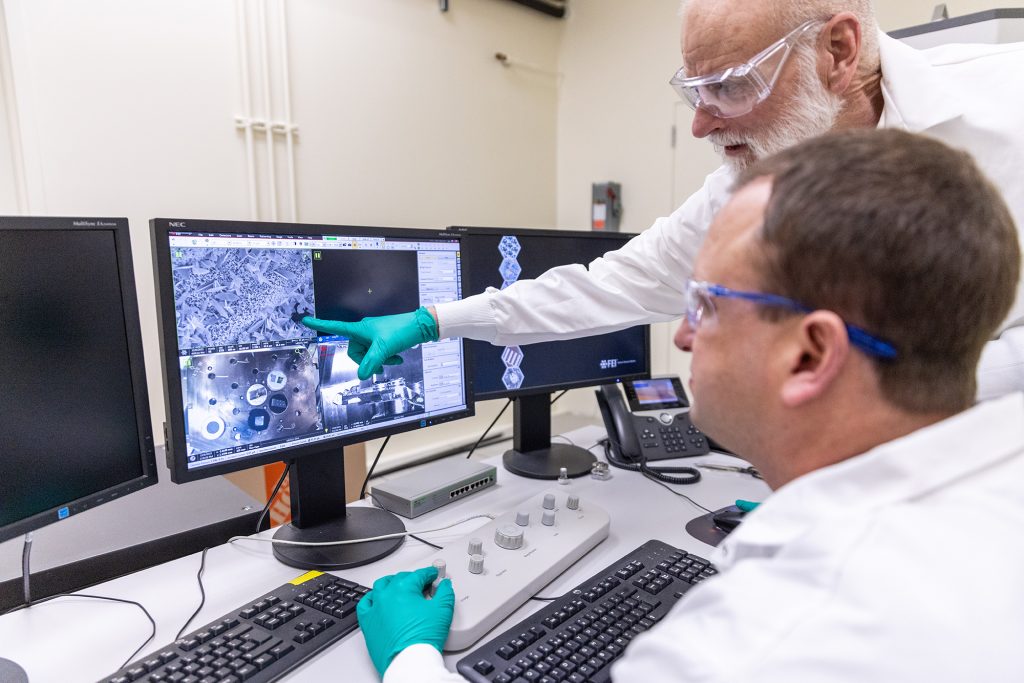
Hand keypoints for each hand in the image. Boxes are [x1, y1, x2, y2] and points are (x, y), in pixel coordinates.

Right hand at [300, 306, 438, 379]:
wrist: (421, 327)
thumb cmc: (401, 331)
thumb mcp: (384, 348)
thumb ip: (371, 362)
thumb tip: (361, 376)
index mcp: (360, 329)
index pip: (336, 327)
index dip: (320, 324)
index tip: (305, 319)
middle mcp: (364, 331)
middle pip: (355, 351)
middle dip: (367, 360)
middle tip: (381, 362)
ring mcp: (374, 336)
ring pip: (368, 354)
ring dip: (379, 360)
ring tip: (393, 359)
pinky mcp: (383, 340)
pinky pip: (377, 353)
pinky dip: (386, 358)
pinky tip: (398, 358)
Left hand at [356, 566, 454, 675]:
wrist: (409, 662)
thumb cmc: (422, 638)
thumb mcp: (442, 611)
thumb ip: (445, 593)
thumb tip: (444, 586)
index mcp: (403, 588)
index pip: (419, 574)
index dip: (429, 573)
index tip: (433, 575)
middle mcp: (386, 595)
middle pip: (400, 578)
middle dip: (412, 578)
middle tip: (422, 584)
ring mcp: (375, 608)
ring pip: (380, 587)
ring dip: (391, 584)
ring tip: (399, 587)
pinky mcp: (368, 623)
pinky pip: (365, 604)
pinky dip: (372, 599)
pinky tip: (378, 601)